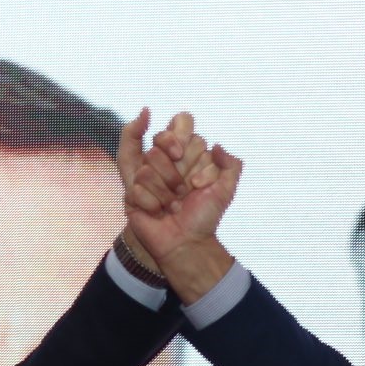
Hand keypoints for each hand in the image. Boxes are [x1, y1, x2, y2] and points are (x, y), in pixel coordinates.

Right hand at [115, 109, 242, 302]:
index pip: (181, 121)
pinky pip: (137, 186)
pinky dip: (153, 204)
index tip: (184, 156)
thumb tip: (216, 145)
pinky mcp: (132, 192)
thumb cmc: (204, 218)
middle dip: (175, 170)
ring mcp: (147, 175)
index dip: (180, 135)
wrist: (186, 243)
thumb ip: (231, 165)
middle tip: (184, 190)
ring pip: (149, 163)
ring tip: (173, 206)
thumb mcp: (225, 191)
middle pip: (160, 141)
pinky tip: (158, 213)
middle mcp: (166, 160)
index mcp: (188, 155)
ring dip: (166, 192)